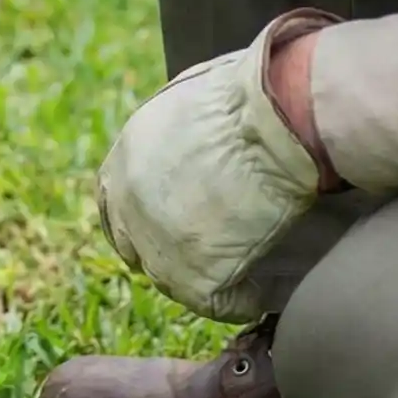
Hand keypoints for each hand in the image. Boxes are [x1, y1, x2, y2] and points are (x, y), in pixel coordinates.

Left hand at [95, 10, 336, 321]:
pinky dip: (245, 299)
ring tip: (253, 270)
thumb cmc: (254, 94)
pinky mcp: (195, 278)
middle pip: (136, 247)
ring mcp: (157, 243)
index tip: (179, 223)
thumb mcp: (192, 96)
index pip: (118, 203)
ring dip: (210, 277)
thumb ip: (177, 128)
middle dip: (169, 254)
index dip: (147, 217)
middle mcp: (129, 203)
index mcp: (126, 156)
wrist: (279, 117)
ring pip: (175, 280)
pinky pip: (218, 303)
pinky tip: (271, 289)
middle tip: (213, 255)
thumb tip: (196, 138)